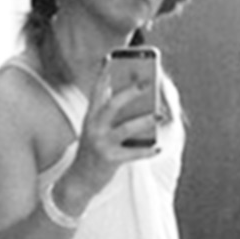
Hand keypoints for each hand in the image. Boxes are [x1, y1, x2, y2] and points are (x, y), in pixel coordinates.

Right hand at [60, 62, 159, 203]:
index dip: (104, 74)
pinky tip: (158, 147)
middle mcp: (93, 127)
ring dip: (145, 120)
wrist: (79, 180)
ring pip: (125, 128)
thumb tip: (138, 104)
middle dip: (130, 92)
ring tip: (160, 114)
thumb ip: (111, 116)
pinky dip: (147, 151)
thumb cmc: (93, 151)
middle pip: (113, 104)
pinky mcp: (109, 159)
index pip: (97, 90)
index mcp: (90, 117)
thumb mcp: (97, 130)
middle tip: (147, 82)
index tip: (112, 58)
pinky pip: (132, 153)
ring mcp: (101, 143)